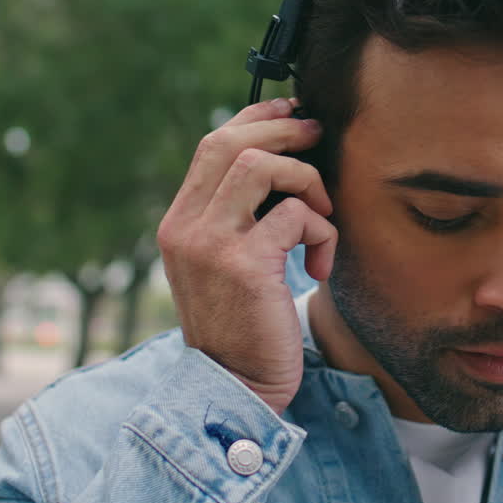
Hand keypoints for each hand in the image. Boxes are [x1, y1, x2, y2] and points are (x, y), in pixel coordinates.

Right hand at [156, 97, 336, 414]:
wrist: (235, 390)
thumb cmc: (244, 328)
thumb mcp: (227, 265)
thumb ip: (238, 219)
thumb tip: (283, 163)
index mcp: (179, 223)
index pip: (212, 144)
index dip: (256, 117)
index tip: (292, 112)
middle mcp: (185, 227)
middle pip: (229, 141)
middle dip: (283, 129)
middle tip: (319, 137)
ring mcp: (209, 244)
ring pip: (260, 165)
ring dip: (306, 179)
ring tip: (323, 216)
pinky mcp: (243, 265)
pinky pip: (295, 215)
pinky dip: (322, 232)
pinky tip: (321, 266)